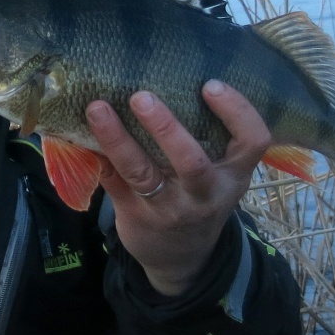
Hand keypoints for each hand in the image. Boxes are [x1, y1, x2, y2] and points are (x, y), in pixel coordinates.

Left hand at [86, 79, 270, 296]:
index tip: (211, 84)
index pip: (253, 142)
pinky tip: (80, 132)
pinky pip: (113, 182)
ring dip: (118, 139)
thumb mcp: (220, 176)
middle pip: (192, 162)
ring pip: (142, 173)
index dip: (237, 111)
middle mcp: (205, 195)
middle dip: (166, 128)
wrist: (183, 260)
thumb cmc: (200, 197)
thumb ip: (207, 138)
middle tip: (141, 96)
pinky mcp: (136, 216)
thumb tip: (167, 74)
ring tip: (97, 108)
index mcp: (233, 176)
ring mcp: (169, 209)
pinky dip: (98, 155)